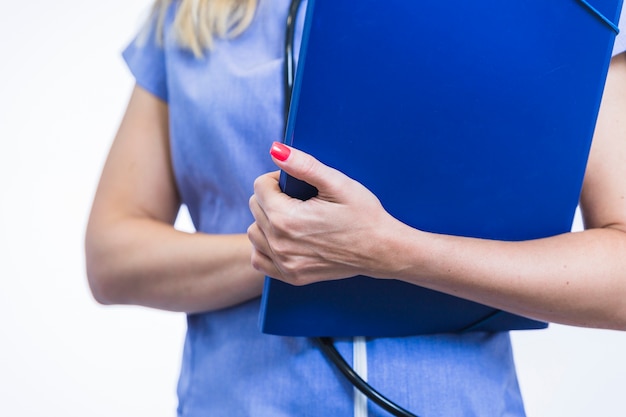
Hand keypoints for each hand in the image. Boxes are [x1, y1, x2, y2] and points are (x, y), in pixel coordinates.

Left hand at [248, 142, 400, 285]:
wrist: (382, 250)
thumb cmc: (364, 215)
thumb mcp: (337, 184)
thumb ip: (303, 165)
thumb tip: (276, 150)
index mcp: (286, 218)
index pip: (260, 186)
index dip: (278, 179)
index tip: (297, 184)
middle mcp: (279, 244)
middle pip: (255, 207)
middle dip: (273, 197)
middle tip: (300, 200)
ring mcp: (284, 263)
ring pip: (254, 232)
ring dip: (267, 221)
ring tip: (294, 218)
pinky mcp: (291, 276)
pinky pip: (259, 258)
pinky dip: (267, 246)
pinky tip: (286, 239)